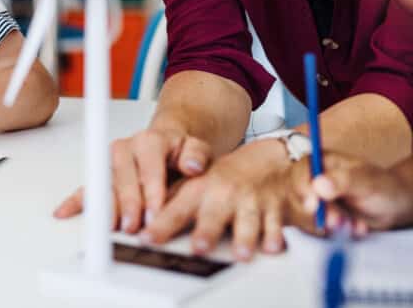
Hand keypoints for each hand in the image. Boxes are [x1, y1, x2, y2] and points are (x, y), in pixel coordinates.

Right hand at [54, 125, 211, 234]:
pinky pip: (87, 188)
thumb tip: (192, 165)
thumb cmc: (182, 152)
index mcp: (149, 140)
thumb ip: (196, 155)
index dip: (151, 191)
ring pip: (105, 185)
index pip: (148, 167)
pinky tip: (65, 211)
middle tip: (133, 226)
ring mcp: (111, 163)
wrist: (169, 145)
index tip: (155, 213)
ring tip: (107, 226)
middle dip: (128, 204)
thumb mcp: (198, 149)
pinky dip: (76, 201)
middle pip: (123, 178)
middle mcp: (126, 149)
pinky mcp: (103, 176)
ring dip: (105, 206)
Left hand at [142, 138, 291, 260]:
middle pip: (212, 215)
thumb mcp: (195, 185)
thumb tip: (138, 221)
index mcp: (199, 189)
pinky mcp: (274, 210)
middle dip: (206, 231)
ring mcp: (249, 202)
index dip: (161, 225)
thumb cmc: (225, 179)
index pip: (175, 209)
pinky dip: (276, 235)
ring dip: (244, 237)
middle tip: (198, 248)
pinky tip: (272, 246)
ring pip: (247, 221)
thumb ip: (171, 203)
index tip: (147, 238)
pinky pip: (277, 224)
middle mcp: (223, 195)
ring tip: (241, 253)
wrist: (265, 162)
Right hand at [300, 152, 412, 232]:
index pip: (300, 172)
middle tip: (337, 221)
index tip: (312, 205)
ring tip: (352, 224)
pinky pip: (315, 228)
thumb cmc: (383, 187)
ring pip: (304, 214)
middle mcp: (312, 179)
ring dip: (327, 224)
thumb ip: (343, 181)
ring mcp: (315, 199)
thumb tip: (317, 185)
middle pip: (297, 195)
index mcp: (320, 162)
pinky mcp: (319, 217)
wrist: (394, 208)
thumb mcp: (367, 181)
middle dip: (317, 212)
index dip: (302, 188)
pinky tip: (354, 227)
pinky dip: (335, 233)